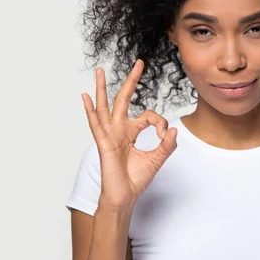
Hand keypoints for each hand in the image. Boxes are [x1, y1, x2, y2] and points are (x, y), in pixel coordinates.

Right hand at [81, 59, 177, 211]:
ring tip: (100, 70)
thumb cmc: (136, 179)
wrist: (125, 197)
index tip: (165, 136)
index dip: (161, 123)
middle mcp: (119, 129)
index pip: (149, 116)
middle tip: (139, 63)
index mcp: (131, 132)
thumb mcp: (157, 159)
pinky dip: (90, 110)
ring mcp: (110, 135)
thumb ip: (167, 145)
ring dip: (102, 88)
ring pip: (105, 106)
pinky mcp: (104, 143)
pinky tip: (86, 97)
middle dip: (131, 80)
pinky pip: (96, 124)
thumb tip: (174, 130)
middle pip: (123, 99)